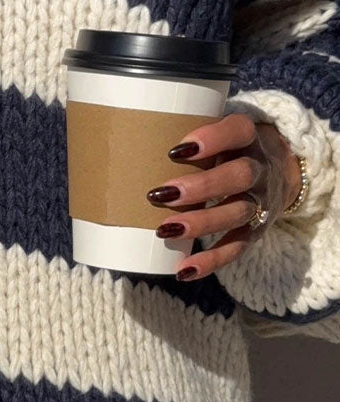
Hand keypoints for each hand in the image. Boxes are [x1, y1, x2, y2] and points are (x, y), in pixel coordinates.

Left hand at [146, 113, 302, 281]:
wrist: (282, 168)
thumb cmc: (228, 146)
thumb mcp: (218, 132)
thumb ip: (183, 132)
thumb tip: (119, 142)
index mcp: (249, 137)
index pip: (238, 131)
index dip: (212, 139)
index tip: (175, 150)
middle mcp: (260, 168)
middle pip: (239, 175)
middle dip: (202, 187)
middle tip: (162, 195)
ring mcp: (261, 201)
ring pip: (237, 212)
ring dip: (202, 223)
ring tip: (165, 230)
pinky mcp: (258, 229)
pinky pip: (238, 247)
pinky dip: (211, 261)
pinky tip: (184, 270)